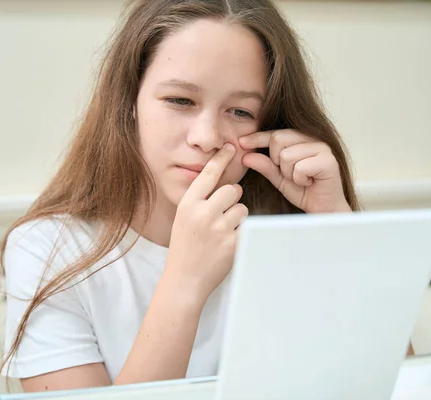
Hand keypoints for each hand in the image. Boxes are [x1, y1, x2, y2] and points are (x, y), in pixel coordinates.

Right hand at [166, 143, 247, 301]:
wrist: (184, 280)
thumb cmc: (185, 248)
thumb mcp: (184, 219)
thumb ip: (200, 201)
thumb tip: (224, 183)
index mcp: (188, 204)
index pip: (208, 174)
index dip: (221, 159)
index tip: (231, 147)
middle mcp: (202, 213)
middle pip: (232, 190)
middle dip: (232, 200)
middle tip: (222, 215)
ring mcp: (218, 228)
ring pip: (242, 208)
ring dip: (237, 218)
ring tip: (222, 233)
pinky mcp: (232, 243)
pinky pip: (246, 226)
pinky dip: (241, 233)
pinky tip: (227, 244)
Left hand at [239, 129, 350, 213]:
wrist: (324, 209)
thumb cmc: (305, 191)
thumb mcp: (279, 178)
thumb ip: (265, 166)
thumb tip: (245, 155)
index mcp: (302, 139)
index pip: (275, 133)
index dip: (258, 138)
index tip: (242, 142)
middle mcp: (313, 139)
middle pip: (278, 140)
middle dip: (276, 162)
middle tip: (289, 175)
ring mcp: (322, 148)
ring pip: (287, 155)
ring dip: (289, 173)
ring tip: (301, 180)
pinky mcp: (329, 161)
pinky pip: (300, 167)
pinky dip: (300, 179)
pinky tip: (309, 183)